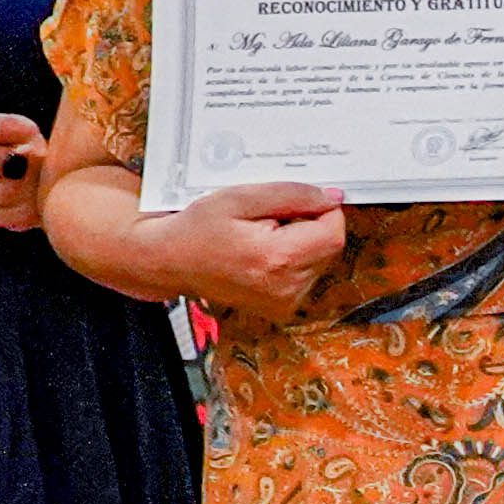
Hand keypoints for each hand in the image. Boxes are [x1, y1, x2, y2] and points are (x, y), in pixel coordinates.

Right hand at [160, 176, 348, 317]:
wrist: (170, 262)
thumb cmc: (198, 229)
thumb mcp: (241, 198)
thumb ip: (292, 195)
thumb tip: (333, 198)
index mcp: (278, 260)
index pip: (333, 233)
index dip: (321, 211)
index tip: (295, 203)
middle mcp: (287, 288)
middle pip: (329, 247)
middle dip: (308, 226)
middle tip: (269, 220)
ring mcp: (285, 303)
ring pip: (320, 260)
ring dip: (301, 243)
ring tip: (261, 238)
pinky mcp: (282, 308)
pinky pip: (307, 275)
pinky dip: (293, 259)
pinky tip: (263, 254)